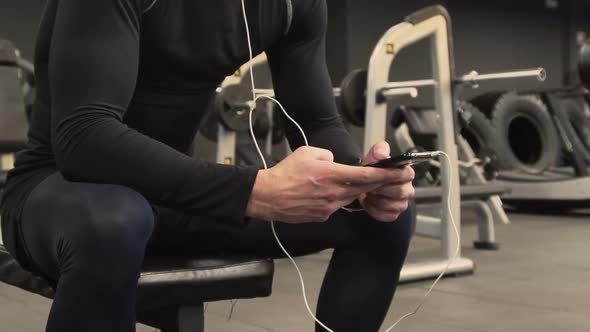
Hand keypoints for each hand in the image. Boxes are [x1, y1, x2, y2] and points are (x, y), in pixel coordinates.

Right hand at [246, 146, 399, 222]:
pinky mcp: (321, 216)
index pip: (366, 176)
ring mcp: (328, 207)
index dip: (384, 175)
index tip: (397, 172)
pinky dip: (333, 199)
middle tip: (377, 178)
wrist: (268, 196)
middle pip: (361, 189)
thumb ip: (328, 155)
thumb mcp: (308, 152)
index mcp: (332, 175)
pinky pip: (335, 206)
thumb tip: (335, 162)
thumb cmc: (285, 173)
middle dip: (370, 184)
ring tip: (336, 183)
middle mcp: (334, 193)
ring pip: (348, 198)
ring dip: (349, 191)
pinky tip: (320, 194)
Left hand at [360, 141, 415, 221]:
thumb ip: (379, 150)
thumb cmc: (374, 169)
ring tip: (368, 193)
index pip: (408, 174)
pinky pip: (387, 215)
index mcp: (406, 172)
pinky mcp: (394, 214)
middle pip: (401, 192)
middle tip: (369, 185)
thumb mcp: (375, 156)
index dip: (393, 175)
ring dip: (377, 200)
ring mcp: (402, 203)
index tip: (379, 174)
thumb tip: (381, 154)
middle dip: (382, 188)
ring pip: (394, 205)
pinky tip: (369, 202)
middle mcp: (407, 188)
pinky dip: (374, 210)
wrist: (364, 184)